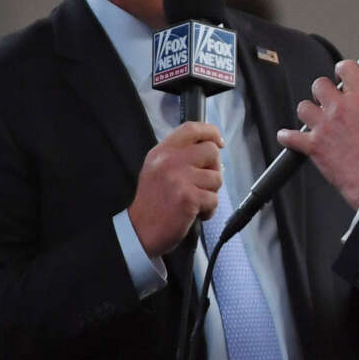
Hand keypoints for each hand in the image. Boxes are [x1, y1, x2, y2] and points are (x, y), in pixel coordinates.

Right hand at [129, 121, 223, 256]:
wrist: (140, 231)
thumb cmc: (153, 201)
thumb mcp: (158, 169)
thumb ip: (180, 155)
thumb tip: (214, 149)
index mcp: (162, 151)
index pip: (191, 128)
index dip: (210, 132)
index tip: (219, 142)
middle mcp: (170, 160)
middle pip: (211, 151)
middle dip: (214, 169)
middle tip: (202, 183)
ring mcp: (179, 178)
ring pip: (217, 177)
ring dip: (210, 192)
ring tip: (194, 201)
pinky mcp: (189, 197)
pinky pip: (214, 199)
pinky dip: (209, 210)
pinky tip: (195, 214)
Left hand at [277, 60, 358, 207]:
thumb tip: (357, 105)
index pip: (347, 68)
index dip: (342, 70)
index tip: (340, 75)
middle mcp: (339, 109)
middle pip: (319, 84)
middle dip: (323, 92)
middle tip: (328, 101)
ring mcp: (324, 127)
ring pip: (303, 107)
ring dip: (308, 113)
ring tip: (315, 121)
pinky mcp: (313, 146)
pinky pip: (289, 136)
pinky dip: (287, 137)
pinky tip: (289, 137)